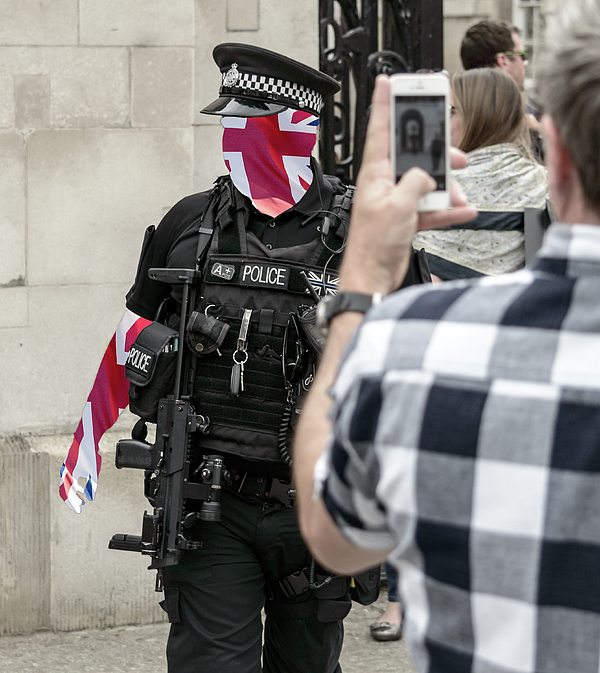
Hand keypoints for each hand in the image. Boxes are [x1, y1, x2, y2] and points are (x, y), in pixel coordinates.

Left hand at [338, 75, 477, 295]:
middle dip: (438, 153)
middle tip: (456, 153)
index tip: (388, 81)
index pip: (379, 129)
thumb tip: (428, 174)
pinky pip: (431, 207)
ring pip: (428, 182)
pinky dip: (447, 210)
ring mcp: (396, 200)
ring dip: (446, 189)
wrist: (372, 278)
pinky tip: (463, 210)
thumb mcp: (399, 206)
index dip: (384, 104)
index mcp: (375, 174)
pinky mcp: (406, 218)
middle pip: (414, 155)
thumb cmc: (373, 245)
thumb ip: (418, 182)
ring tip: (459, 196)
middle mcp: (385, 183)